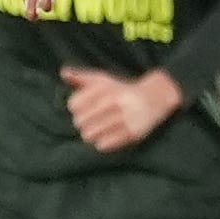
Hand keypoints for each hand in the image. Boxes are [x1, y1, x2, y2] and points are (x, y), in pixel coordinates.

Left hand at [61, 66, 186, 154]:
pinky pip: (103, 145)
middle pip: (79, 122)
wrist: (156, 97)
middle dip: (82, 123)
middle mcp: (114, 102)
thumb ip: (82, 77)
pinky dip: (101, 143)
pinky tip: (107, 137)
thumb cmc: (122, 90)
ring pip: (89, 135)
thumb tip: (64, 73)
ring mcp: (124, 119)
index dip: (76, 109)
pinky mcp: (132, 133)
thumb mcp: (103, 79)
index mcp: (105, 88)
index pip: (73, 105)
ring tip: (97, 130)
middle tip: (91, 121)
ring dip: (90, 135)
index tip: (83, 109)